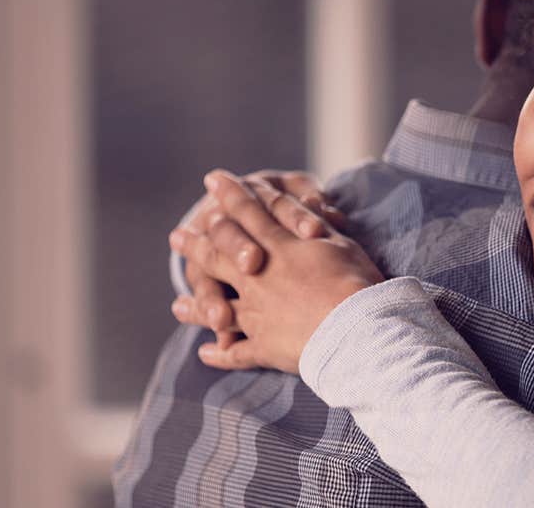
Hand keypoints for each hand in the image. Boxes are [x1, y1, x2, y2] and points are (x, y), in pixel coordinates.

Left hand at [170, 170, 383, 373]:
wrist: (356, 328)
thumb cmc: (355, 281)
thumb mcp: (341, 243)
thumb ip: (319, 226)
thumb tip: (308, 208)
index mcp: (279, 247)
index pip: (249, 213)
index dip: (230, 194)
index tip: (213, 179)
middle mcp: (258, 276)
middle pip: (219, 256)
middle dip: (196, 244)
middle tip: (177, 237)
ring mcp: (256, 312)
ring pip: (219, 306)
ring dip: (198, 305)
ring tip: (177, 306)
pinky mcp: (264, 346)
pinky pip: (236, 352)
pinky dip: (221, 352)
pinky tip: (207, 353)